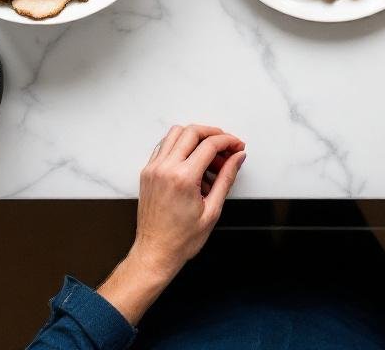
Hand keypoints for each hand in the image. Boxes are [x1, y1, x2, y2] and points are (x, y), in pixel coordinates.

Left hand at [134, 123, 246, 278]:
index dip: (228, 141)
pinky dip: (180, 145)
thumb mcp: (212, 210)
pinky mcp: (147, 172)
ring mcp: (153, 168)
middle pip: (192, 131)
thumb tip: (237, 158)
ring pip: (176, 133)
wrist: (155, 252)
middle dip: (213, 133)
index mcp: (183, 178)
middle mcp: (165, 168)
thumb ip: (226, 178)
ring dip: (195, 136)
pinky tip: (192, 161)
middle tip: (226, 145)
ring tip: (209, 154)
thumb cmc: (181, 240)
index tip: (237, 146)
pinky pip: (164, 145)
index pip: (209, 144)